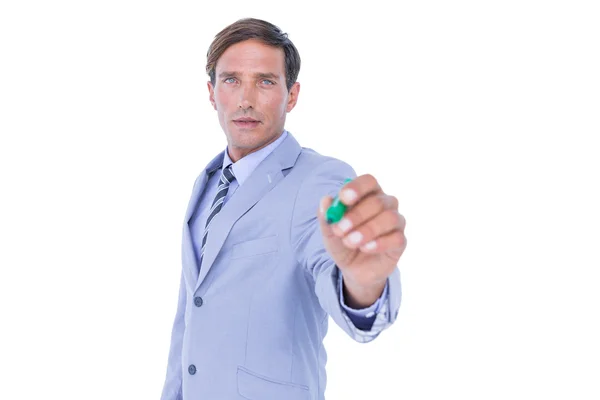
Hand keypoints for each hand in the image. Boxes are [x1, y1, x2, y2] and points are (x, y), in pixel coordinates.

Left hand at [318, 174, 406, 303]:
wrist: (353, 268)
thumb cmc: (342, 241)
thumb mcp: (329, 231)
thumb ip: (326, 216)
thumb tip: (325, 200)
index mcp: (368, 194)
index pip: (368, 181)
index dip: (357, 188)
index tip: (343, 199)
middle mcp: (386, 203)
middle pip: (377, 201)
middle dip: (356, 215)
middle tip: (340, 229)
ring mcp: (396, 222)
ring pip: (389, 218)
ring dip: (367, 230)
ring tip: (349, 242)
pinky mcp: (400, 241)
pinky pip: (396, 238)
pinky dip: (379, 243)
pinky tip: (365, 248)